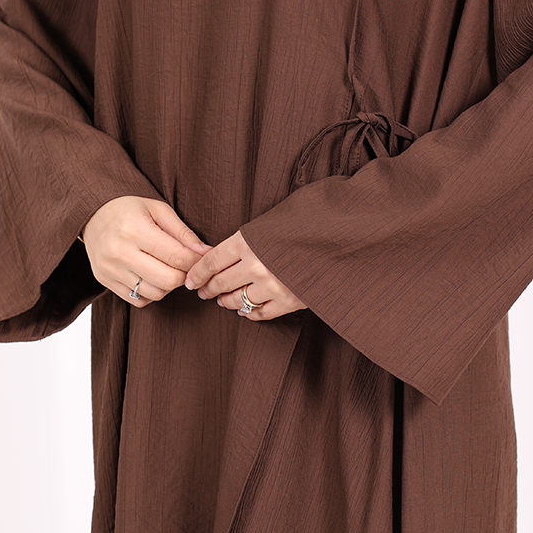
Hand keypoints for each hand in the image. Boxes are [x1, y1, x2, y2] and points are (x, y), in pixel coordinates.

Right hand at [81, 196, 209, 306]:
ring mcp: (110, 269)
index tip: (201, 258)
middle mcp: (119, 251)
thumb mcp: (158, 210)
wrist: (92, 214)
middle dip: (184, 275)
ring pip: (155, 294)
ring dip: (169, 285)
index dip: (196, 261)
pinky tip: (152, 276)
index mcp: (134, 229)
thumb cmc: (130, 210)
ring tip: (168, 269)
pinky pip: (139, 301)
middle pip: (168, 280)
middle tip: (185, 265)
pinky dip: (152, 293)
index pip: (177, 257)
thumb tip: (205, 253)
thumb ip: (183, 232)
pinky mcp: (105, 281)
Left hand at [185, 230, 306, 319]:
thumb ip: (250, 235)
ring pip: (238, 300)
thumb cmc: (308, 221)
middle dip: (208, 289)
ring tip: (223, 300)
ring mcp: (272, 286)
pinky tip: (246, 311)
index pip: (211, 261)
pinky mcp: (289, 301)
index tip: (190, 280)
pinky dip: (250, 313)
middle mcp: (256, 265)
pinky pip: (261, 313)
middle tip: (203, 292)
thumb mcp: (273, 219)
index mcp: (248, 241)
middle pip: (220, 283)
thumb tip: (227, 249)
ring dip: (227, 302)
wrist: (342, 237)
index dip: (197, 273)